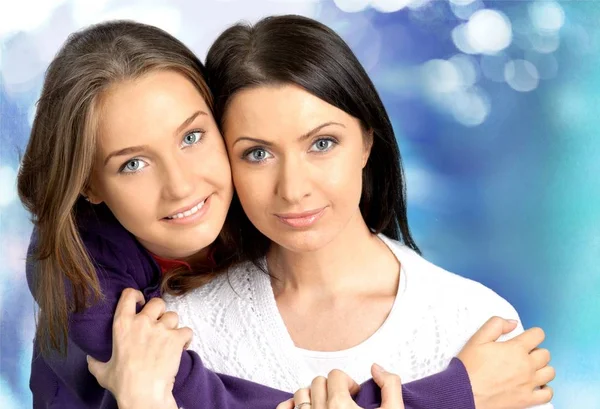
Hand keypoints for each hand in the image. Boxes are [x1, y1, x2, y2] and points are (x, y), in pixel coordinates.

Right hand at [86, 288, 192, 408]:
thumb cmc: (123, 383)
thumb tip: (90, 357)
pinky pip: (186, 330)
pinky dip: (185, 338)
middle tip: (158, 323)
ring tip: (169, 338)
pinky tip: (181, 346)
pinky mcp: (176, 339)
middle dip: (159, 311)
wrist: (143, 394)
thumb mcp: (102, 371)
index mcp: (122, 325)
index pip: (129, 295)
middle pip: (157, 302)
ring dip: (172, 325)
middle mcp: (142, 322)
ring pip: (173, 315)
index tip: (140, 301)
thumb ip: (95, 361)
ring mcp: (161, 329)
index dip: (136, 295)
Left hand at [277, 364, 403, 408]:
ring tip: (327, 408)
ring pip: (301, 394)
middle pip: (318, 382)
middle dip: (332, 388)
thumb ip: (391, 386)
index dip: (348, 383)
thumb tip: (375, 368)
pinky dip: (291, 407)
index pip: (336, 375)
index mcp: (340, 406)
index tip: (355, 396)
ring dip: (313, 396)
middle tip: (344, 403)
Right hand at [458, 316, 554, 408]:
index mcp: (516, 349)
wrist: (465, 393)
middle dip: (536, 351)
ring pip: (550, 372)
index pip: (538, 335)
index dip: (533, 334)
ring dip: (542, 368)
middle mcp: (526, 366)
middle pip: (545, 354)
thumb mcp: (477, 339)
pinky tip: (535, 385)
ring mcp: (529, 384)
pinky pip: (547, 394)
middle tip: (523, 354)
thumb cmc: (469, 367)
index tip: (527, 337)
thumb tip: (513, 322)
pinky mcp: (527, 399)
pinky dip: (545, 389)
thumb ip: (496, 325)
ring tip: (530, 369)